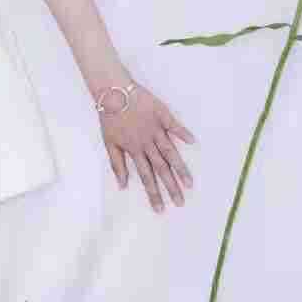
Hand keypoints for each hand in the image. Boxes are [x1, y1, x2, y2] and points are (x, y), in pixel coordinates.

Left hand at [95, 81, 195, 213]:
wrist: (113, 92)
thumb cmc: (110, 118)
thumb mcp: (109, 143)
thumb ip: (117, 164)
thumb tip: (122, 186)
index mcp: (134, 150)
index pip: (146, 177)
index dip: (153, 194)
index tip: (160, 209)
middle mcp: (147, 142)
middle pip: (161, 169)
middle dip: (171, 188)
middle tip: (180, 203)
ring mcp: (156, 129)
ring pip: (170, 152)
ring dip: (180, 168)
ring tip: (189, 183)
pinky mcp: (162, 114)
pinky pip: (174, 125)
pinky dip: (183, 133)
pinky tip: (193, 142)